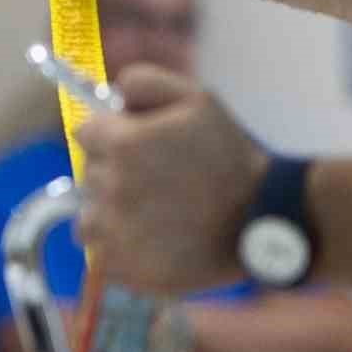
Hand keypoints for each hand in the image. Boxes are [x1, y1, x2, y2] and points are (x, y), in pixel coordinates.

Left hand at [73, 65, 267, 294]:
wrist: (266, 221)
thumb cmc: (232, 157)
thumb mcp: (197, 100)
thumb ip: (144, 82)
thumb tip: (109, 92)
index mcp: (122, 145)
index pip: (85, 134)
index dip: (111, 136)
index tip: (136, 146)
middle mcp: (110, 189)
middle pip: (88, 175)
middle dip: (114, 173)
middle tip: (157, 182)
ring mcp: (116, 233)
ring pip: (87, 220)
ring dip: (108, 215)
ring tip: (151, 215)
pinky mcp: (125, 269)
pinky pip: (102, 256)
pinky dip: (121, 251)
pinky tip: (153, 241)